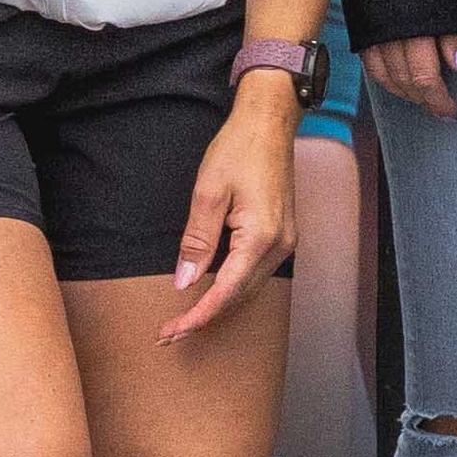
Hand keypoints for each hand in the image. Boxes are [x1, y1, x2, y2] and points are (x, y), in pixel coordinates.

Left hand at [162, 79, 302, 334]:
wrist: (270, 122)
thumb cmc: (239, 149)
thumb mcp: (208, 193)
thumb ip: (197, 241)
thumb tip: (185, 282)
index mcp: (262, 238)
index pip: (226, 292)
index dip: (197, 316)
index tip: (172, 331)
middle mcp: (281, 246)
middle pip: (240, 297)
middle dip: (205, 317)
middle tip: (169, 333)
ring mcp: (286, 242)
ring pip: (250, 289)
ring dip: (219, 306)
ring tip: (186, 319)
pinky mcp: (283, 236)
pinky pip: (256, 273)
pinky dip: (233, 288)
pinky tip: (213, 292)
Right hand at [360, 31, 456, 120]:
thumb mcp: (448, 1)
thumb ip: (453, 35)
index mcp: (414, 27)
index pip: (425, 78)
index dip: (439, 101)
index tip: (451, 112)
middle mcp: (390, 33)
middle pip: (405, 81)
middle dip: (425, 98)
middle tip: (440, 106)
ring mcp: (372, 32)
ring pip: (385, 77)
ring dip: (405, 91)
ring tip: (422, 96)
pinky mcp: (361, 28)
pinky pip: (369, 63)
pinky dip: (385, 77)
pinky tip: (397, 80)